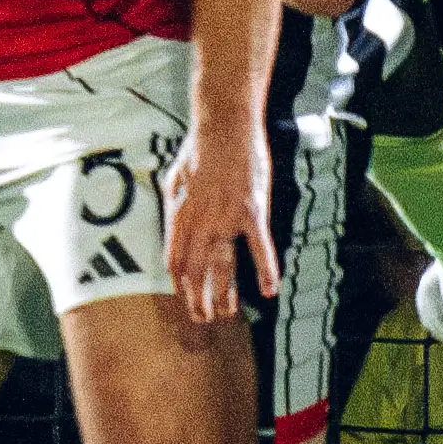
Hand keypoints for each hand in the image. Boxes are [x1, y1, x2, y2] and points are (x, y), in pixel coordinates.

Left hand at [164, 113, 278, 325]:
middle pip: (196, 272)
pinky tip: (270, 290)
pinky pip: (259, 248)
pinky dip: (266, 270)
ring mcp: (226, 219)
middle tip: (203, 319)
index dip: (180, 284)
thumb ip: (173, 203)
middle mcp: (200, 222)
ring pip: (224, 267)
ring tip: (226, 314)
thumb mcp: (175, 175)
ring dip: (224, 294)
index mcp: (180, 215)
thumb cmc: (200, 147)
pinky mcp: (252, 213)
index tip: (186, 297)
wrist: (226, 125)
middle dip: (198, 300)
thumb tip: (171, 220)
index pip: (175, 260)